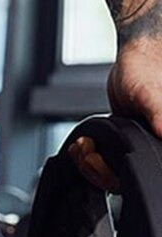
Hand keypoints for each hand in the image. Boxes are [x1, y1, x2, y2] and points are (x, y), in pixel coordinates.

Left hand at [68, 36, 161, 192]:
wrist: (136, 56)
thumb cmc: (148, 69)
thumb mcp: (151, 93)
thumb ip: (160, 113)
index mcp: (160, 140)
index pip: (146, 175)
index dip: (118, 177)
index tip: (101, 162)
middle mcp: (154, 147)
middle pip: (124, 180)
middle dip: (99, 170)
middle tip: (87, 153)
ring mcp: (139, 147)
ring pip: (112, 173)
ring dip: (90, 164)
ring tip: (82, 146)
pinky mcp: (124, 143)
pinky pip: (106, 160)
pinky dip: (90, 157)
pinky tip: (82, 146)